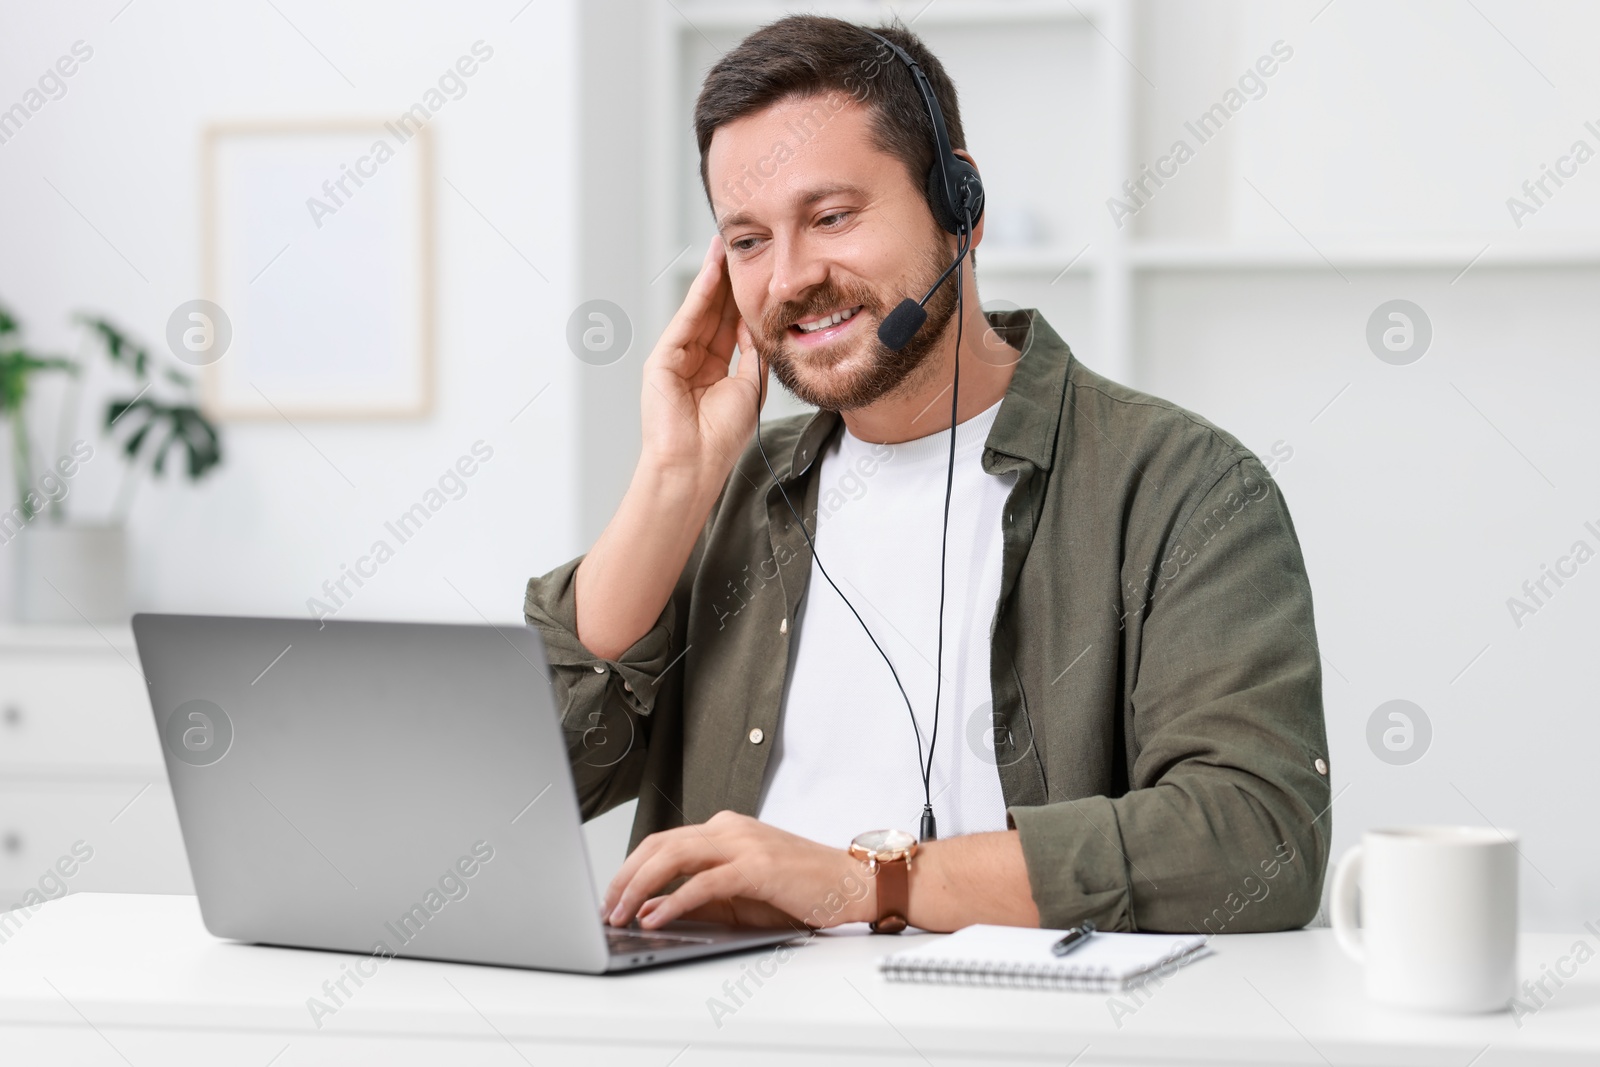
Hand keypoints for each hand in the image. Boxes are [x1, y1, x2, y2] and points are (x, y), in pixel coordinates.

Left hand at [602, 811, 872, 930]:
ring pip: (674, 856)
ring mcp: (743, 844)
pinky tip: (657, 916)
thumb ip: (701, 898)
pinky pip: (704, 882)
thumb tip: (653, 911)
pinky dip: (674, 900)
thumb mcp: (743, 893)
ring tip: (620, 913)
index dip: (630, 868)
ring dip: (639, 887)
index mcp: (725, 829)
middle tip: (605, 907)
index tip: (612, 896)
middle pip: (660, 844)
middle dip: (624, 877)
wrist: (853, 883)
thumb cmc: (803, 888)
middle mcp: (730, 829)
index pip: (663, 842)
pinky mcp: (757, 866)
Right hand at [639, 235, 764, 490]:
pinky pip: (686, 319)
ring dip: (713, 279)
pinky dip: (699, 295)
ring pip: (699, 311)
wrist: (694, 463)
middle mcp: (695, 362)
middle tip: (740, 248)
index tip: (756, 273)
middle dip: (727, 281)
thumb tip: (758, 323)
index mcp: (717, 373)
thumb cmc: (722, 438)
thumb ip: (752, 354)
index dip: (742, 300)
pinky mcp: (662, 359)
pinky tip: (712, 273)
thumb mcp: (749, 388)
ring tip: (725, 248)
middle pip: (714, 313)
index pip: (731, 327)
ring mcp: (677, 359)